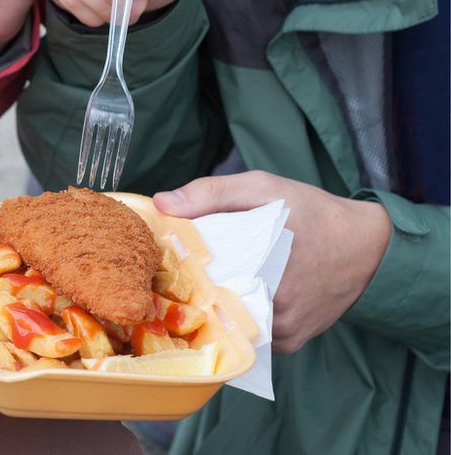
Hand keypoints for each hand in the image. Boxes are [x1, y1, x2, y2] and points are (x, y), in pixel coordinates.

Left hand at [152, 171, 391, 353]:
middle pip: (212, 305)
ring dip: (220, 304)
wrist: (370, 246)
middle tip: (185, 270)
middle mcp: (272, 310)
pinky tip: (241, 294)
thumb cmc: (314, 212)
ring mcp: (281, 332)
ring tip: (213, 279)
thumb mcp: (264, 188)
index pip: (197, 281)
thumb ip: (212, 193)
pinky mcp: (290, 343)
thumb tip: (162, 204)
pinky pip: (252, 334)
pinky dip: (243, 316)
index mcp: (259, 269)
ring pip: (231, 323)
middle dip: (196, 288)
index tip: (166, 262)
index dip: (177, 272)